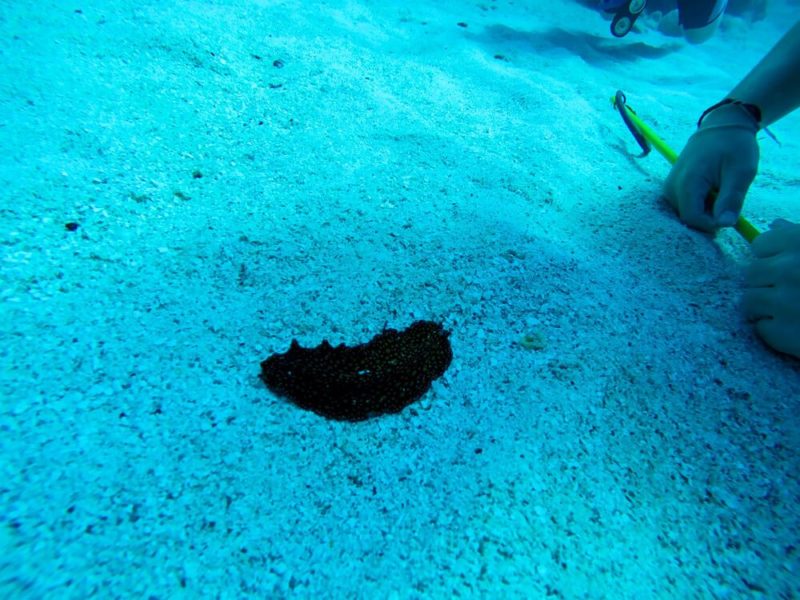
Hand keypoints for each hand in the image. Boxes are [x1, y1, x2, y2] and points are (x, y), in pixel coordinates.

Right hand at [663, 103, 759, 230]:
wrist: (720, 126)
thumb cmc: (734, 145)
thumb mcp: (742, 172)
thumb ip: (731, 199)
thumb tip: (724, 225)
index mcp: (687, 182)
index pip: (693, 218)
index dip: (712, 223)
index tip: (730, 214)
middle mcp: (671, 187)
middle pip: (688, 218)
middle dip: (709, 217)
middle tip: (726, 199)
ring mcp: (668, 188)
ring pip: (686, 214)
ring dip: (705, 211)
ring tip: (718, 192)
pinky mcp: (670, 188)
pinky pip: (684, 206)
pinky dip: (700, 205)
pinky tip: (710, 191)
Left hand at [743, 221, 799, 358]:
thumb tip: (776, 225)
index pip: (761, 245)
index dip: (772, 257)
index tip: (786, 266)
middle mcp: (790, 269)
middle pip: (751, 273)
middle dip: (766, 282)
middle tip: (788, 292)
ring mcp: (785, 302)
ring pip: (749, 301)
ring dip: (767, 307)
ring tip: (792, 310)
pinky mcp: (785, 333)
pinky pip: (761, 328)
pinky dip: (776, 331)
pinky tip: (798, 328)